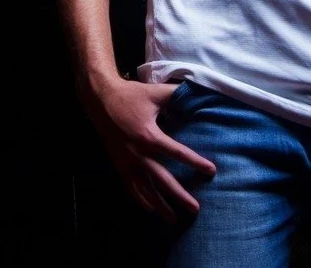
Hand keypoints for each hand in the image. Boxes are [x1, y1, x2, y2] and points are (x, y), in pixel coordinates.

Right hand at [83, 77, 216, 221]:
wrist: (99, 98)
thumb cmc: (130, 94)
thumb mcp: (154, 92)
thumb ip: (176, 94)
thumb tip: (195, 92)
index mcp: (149, 135)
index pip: (177, 152)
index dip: (195, 162)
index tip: (211, 171)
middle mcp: (138, 153)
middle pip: (162, 180)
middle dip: (179, 195)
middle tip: (195, 208)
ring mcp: (127, 161)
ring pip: (145, 189)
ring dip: (160, 205)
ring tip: (173, 219)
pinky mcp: (118, 163)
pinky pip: (130, 186)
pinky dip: (140, 199)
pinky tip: (149, 209)